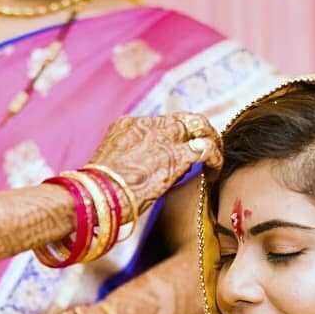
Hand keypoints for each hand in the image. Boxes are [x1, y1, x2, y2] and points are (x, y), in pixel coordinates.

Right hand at [89, 112, 221, 212]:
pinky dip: (215, 158)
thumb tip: (140, 172)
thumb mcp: (109, 166)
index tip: (177, 151)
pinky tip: (214, 171)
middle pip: (183, 119)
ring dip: (211, 141)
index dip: (173, 136)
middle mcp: (148, 124)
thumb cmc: (99, 190)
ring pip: (200, 126)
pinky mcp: (177, 155)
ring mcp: (164, 137)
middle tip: (206, 149)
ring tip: (214, 159)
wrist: (99, 195)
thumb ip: (126, 160)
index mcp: (127, 125)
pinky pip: (206, 149)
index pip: (160, 123)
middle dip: (198, 132)